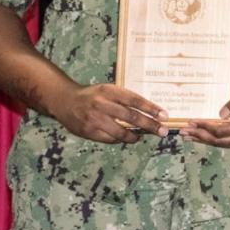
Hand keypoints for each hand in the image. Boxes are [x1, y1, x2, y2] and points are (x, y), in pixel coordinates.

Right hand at [53, 83, 168, 143]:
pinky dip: (120, 139)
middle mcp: (103, 104)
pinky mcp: (88, 131)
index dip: (151, 108)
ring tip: (142, 136)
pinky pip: (110, 139)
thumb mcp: (108, 89)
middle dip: (150, 125)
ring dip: (135, 135)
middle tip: (163, 131)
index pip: (135, 100)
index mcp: (110, 91)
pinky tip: (127, 138)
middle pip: (131, 117)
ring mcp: (95, 119)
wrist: (64, 100)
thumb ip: (124, 98)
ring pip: (121, 131)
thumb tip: (148, 111)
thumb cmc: (92, 95)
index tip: (164, 115)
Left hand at [182, 78, 229, 146]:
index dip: (204, 127)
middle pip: (219, 140)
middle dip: (200, 136)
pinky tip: (202, 137)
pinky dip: (214, 140)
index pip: (221, 130)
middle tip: (184, 131)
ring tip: (189, 136)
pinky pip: (227, 142)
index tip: (191, 121)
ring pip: (222, 144)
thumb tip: (220, 114)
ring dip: (205, 140)